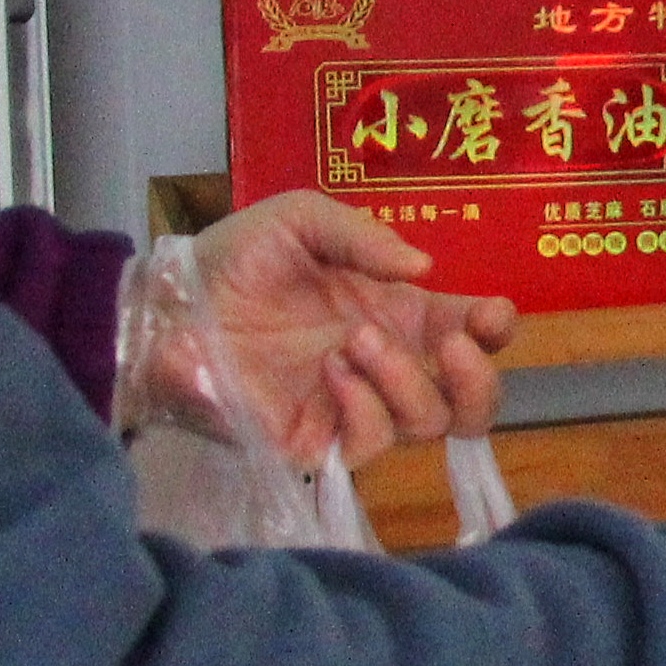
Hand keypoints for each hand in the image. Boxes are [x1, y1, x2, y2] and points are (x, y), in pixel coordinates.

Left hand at [170, 194, 519, 473]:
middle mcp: (390, 365)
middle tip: (450, 345)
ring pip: (427, 423)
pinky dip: (364, 407)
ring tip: (356, 340)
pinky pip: (370, 445)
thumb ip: (363, 235)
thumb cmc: (236, 258)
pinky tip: (333, 370)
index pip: (473, 335)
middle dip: (479, 380)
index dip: (496, 330)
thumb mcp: (302, 219)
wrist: (169, 303)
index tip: (490, 313)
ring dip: (405, 380)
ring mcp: (357, 407)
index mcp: (399, 312)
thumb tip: (425, 266)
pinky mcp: (318, 441)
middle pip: (471, 404)